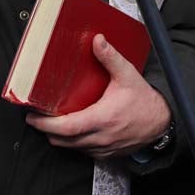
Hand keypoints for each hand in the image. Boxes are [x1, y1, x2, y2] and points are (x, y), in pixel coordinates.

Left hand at [26, 35, 171, 159]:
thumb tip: (97, 40)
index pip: (67, 127)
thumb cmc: (145, 100)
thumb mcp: (127, 75)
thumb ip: (110, 57)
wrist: (162, 121)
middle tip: (36, 118)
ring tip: (51, 123)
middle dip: (46, 130)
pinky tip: (72, 130)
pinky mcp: (106, 154)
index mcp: (103, 118)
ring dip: (59, 138)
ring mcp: (103, 148)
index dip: (45, 124)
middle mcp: (101, 137)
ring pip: (71, 148)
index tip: (32, 117)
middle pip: (63, 140)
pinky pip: (82, 152)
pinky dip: (73, 143)